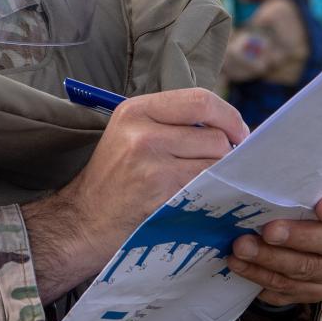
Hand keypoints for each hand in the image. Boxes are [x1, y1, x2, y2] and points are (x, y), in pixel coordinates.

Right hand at [23, 89, 247, 302]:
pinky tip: (201, 197)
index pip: (200, 100)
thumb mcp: (129, 134)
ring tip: (206, 182)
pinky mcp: (162, 193)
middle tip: (221, 165)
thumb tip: (226, 124)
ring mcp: (152, 164)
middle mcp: (143, 132)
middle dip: (227, 152)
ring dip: (221, 174)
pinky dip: (213, 192)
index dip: (229, 116)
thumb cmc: (113, 178)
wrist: (83, 221)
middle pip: (215, 134)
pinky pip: (208, 186)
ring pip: (216, 161)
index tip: (238, 133)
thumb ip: (171, 122)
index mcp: (135, 110)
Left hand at [225, 187, 321, 306]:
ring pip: (305, 269)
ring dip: (269, 259)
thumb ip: (289, 184)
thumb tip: (249, 168)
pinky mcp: (315, 292)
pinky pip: (287, 288)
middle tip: (268, 231)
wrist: (304, 241)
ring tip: (241, 248)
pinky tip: (239, 265)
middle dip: (296, 237)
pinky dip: (259, 276)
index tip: (321, 207)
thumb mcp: (302, 191)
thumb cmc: (300, 204)